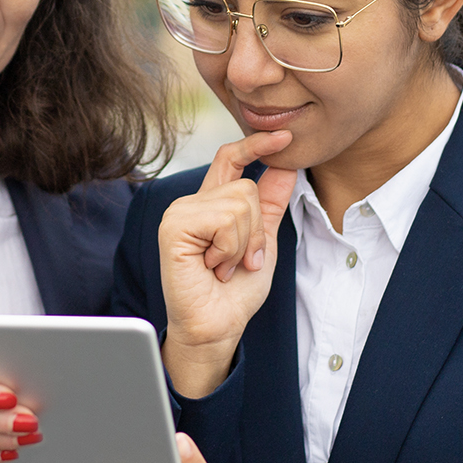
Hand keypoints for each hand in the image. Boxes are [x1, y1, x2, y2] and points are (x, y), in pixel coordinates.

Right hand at [159, 132, 297, 397]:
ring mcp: (180, 212)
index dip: (257, 144)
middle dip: (256, 231)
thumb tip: (287, 165)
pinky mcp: (175, 226)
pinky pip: (224, 218)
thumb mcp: (262, 242)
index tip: (285, 136)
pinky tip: (212, 266)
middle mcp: (192, 203)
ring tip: (223, 266)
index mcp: (211, 204)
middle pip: (245, 187)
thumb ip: (271, 204)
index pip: (232, 158)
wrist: (217, 326)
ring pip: (238, 202)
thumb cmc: (234, 291)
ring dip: (242, 244)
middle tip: (239, 260)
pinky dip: (229, 248)